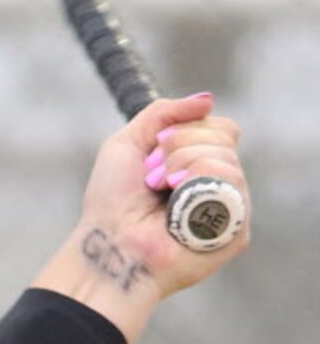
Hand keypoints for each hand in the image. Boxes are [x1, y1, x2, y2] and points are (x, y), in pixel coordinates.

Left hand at [75, 92, 250, 299]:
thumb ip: (162, 112)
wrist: (108, 243)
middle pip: (227, 137)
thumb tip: (207, 100)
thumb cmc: (111, 202)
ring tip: (161, 192)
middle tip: (152, 178)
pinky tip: (177, 208)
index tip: (155, 148)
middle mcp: (217, 185)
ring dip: (183, 165)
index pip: (222, 128)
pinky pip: (232, 187)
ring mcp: (229, 208)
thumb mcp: (127, 143)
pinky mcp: (235, 232)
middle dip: (180, 147)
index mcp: (199, 166)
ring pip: (229, 159)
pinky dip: (198, 185)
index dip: (189, 129)